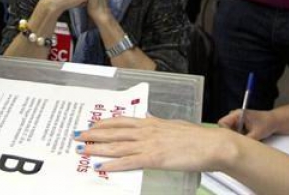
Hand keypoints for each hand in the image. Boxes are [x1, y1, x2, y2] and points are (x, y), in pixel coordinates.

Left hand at [76, 116, 236, 172]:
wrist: (211, 145)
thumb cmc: (196, 138)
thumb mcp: (173, 126)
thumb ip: (159, 125)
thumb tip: (150, 121)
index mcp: (151, 123)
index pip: (121, 121)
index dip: (104, 123)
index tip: (91, 124)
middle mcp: (146, 131)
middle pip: (113, 132)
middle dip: (93, 134)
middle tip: (77, 136)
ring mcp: (149, 144)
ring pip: (116, 146)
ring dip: (97, 148)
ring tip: (82, 150)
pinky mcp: (154, 158)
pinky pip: (128, 162)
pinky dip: (113, 165)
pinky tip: (101, 167)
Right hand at [218, 108, 278, 140]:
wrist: (273, 121)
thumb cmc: (266, 124)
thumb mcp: (256, 134)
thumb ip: (245, 141)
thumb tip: (237, 148)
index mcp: (237, 114)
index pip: (222, 122)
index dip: (225, 132)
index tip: (231, 141)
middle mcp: (234, 115)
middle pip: (224, 127)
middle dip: (230, 136)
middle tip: (238, 143)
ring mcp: (236, 120)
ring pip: (229, 131)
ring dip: (235, 137)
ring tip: (244, 141)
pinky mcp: (239, 124)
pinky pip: (234, 132)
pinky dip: (238, 137)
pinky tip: (246, 139)